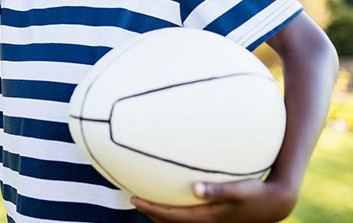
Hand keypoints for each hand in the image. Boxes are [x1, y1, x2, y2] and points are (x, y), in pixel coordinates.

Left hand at [131, 179, 296, 222]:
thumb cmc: (256, 192)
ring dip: (161, 214)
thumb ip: (217, 190)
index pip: (172, 216)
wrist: (275, 204)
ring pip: (179, 222)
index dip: (151, 209)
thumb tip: (194, 189)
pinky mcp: (216, 219)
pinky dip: (175, 212)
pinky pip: (188, 217)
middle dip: (151, 213)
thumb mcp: (238, 189)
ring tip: (146, 200)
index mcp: (209, 217)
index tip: (134, 199)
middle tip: (133, 199)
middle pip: (171, 222)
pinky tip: (171, 199)